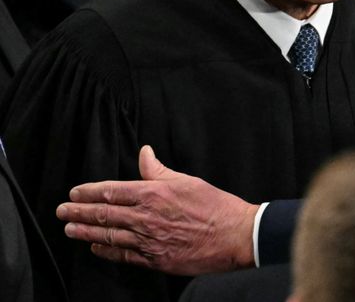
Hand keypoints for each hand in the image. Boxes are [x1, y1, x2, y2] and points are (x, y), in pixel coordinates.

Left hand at [55, 145, 259, 275]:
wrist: (235, 236)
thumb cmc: (216, 207)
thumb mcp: (187, 181)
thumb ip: (160, 170)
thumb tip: (145, 154)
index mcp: (154, 194)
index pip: (112, 192)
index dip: (89, 192)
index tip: (75, 193)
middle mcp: (147, 218)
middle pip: (104, 215)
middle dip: (78, 213)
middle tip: (62, 211)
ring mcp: (149, 241)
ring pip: (109, 236)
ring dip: (86, 233)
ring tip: (70, 230)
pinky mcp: (155, 259)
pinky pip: (124, 255)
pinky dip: (107, 252)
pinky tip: (97, 249)